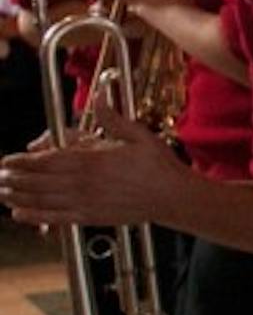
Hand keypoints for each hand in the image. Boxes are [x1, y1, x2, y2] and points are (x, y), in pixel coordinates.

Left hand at [0, 95, 189, 227]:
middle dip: (14, 179)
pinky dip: (35, 217)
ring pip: (42, 200)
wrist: (173, 197)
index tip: (7, 160)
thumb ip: (112, 118)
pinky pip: (56, 218)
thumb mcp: (138, 135)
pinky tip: (19, 214)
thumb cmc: (158, 166)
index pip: (48, 161)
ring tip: (1, 193)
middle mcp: (84, 183)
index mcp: (92, 161)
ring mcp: (86, 202)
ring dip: (17, 197)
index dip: (23, 162)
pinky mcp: (91, 217)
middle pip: (39, 181)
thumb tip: (99, 96)